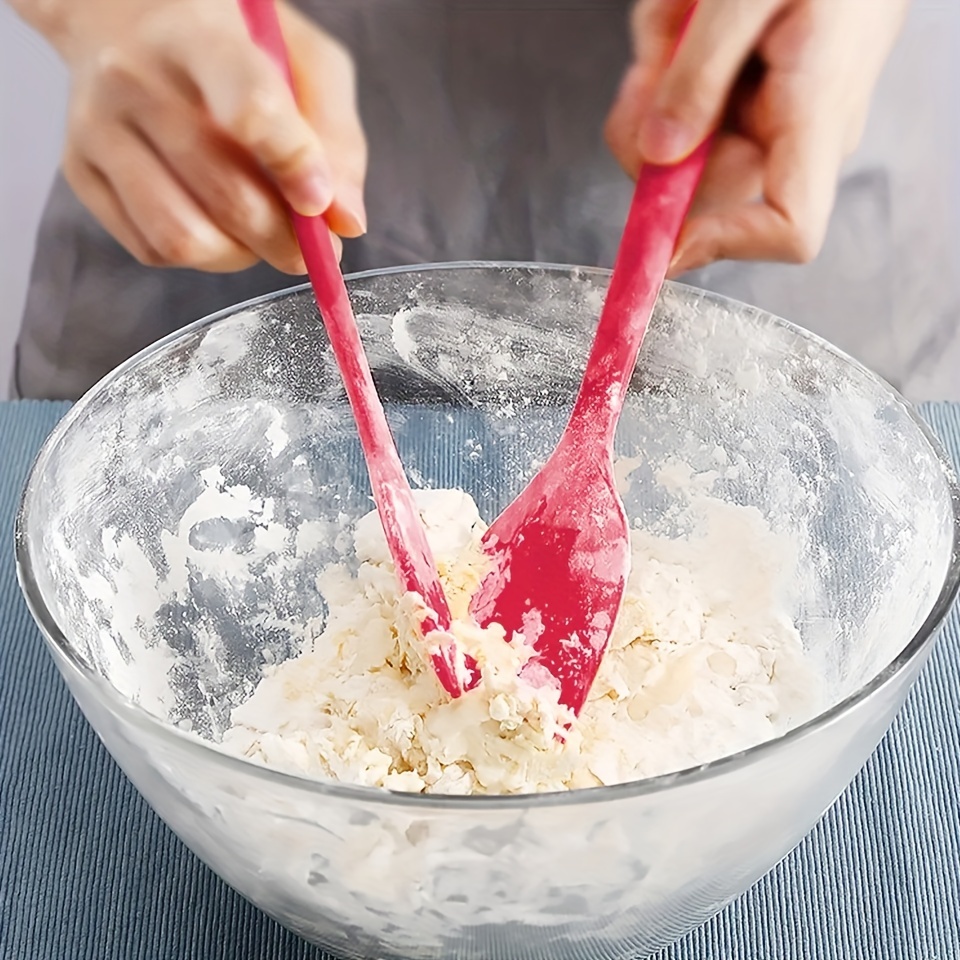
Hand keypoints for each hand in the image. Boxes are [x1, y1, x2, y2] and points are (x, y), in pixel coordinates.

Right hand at [45, 0, 366, 272]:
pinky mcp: (80, 171)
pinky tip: (214, 222)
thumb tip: (346, 222)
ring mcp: (97, 128)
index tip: (320, 203)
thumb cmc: (235, 42)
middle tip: (310, 244)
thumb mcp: (305, 60)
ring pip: (183, 237)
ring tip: (260, 233)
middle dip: (285, 240)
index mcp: (198, 37)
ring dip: (241, 255)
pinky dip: (200, 255)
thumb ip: (337, 136)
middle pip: (226, 195)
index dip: (293, 166)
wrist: (124, 12)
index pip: (249, 108)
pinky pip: (152, 249)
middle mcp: (134, 78)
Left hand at [605, 0, 908, 275]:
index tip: (665, 237)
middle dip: (654, 140)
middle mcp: (795, 136)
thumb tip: (657, 154)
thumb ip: (698, 74)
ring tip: (680, 22)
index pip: (788, 228)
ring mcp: (771, 123)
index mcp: (814, 115)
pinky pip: (687, 112)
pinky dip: (666, 69)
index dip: (725, 245)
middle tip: (647, 71)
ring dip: (657, 89)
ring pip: (682, 151)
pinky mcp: (748, 105)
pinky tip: (685, 23)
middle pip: (704, 192)